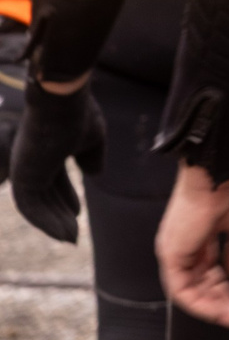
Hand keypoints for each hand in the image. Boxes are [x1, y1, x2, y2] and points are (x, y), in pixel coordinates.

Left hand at [10, 75, 104, 243]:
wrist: (62, 100)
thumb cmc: (78, 114)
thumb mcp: (93, 138)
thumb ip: (92, 156)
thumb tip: (94, 174)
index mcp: (47, 151)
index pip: (54, 181)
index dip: (66, 198)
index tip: (77, 214)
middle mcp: (32, 162)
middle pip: (45, 196)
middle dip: (58, 216)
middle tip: (72, 235)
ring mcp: (25, 170)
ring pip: (37, 206)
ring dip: (53, 224)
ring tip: (70, 239)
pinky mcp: (22, 178)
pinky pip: (31, 209)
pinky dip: (46, 223)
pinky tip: (63, 234)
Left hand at [158, 161, 228, 325]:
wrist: (222, 172)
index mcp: (202, 234)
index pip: (211, 270)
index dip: (226, 288)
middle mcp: (186, 245)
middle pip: (201, 282)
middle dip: (220, 301)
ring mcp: (176, 250)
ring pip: (189, 290)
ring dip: (211, 306)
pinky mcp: (172, 255)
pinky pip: (181, 288)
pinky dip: (198, 303)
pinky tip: (216, 310)